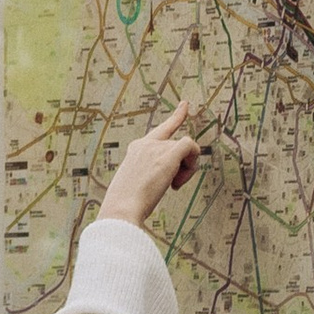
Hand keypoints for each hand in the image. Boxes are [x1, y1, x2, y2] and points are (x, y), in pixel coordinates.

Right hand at [96, 102, 200, 229]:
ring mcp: (155, 147)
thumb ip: (150, 175)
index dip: (176, 117)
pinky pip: (191, 146)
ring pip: (185, 150)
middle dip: (183, 163)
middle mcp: (145, 143)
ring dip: (185, 171)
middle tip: (173, 185)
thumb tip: (168, 181)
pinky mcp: (167, 154)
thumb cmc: (126, 204)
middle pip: (177, 145)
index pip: (161, 130)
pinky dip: (192, 163)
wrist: (121, 208)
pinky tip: (178, 181)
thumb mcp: (135, 184)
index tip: (185, 105)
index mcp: (137, 149)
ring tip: (170, 187)